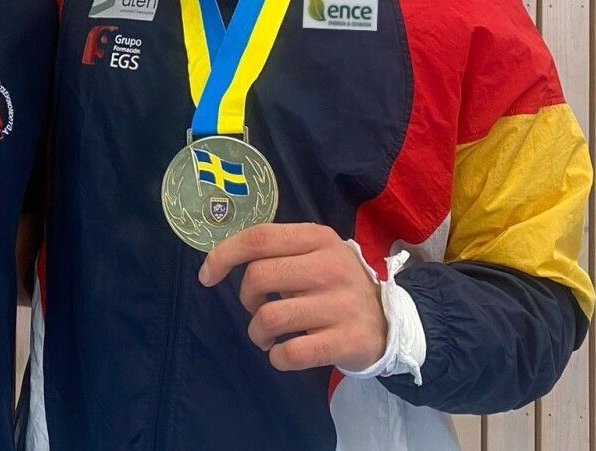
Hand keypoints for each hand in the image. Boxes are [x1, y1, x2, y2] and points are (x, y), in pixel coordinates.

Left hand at [198, 222, 385, 372]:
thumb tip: (222, 261)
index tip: (206, 276)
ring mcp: (341, 305)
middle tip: (257, 308)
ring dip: (257, 332)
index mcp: (318, 238)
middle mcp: (330, 267)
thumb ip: (278, 251)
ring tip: (267, 336)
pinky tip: (283, 353)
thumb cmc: (336, 284)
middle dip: (246, 298)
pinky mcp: (347, 341)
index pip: (259, 237)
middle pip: (258, 277)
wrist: (389, 320)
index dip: (224, 255)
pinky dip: (277, 357)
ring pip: (270, 317)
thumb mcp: (315, 253)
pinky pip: (292, 353)